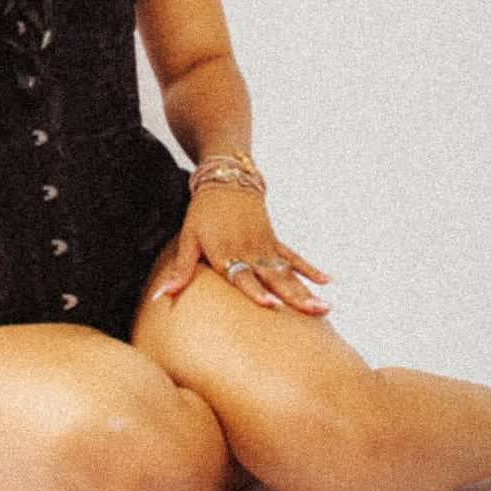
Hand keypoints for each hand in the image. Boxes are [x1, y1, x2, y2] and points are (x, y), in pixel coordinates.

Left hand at [150, 184, 332, 314]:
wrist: (226, 177)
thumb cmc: (203, 212)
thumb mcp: (188, 238)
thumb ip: (181, 270)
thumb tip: (161, 297)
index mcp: (227, 254)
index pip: (243, 277)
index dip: (257, 292)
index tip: (272, 307)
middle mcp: (250, 252)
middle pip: (274, 278)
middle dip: (295, 297)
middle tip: (315, 313)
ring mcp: (265, 246)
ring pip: (289, 272)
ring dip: (308, 290)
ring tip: (326, 307)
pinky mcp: (273, 240)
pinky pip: (294, 257)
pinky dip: (311, 269)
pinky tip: (329, 281)